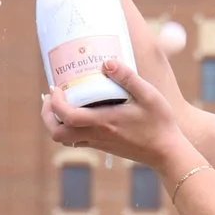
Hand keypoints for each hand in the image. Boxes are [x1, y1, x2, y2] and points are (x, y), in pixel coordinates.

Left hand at [40, 58, 195, 170]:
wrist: (166, 152)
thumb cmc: (159, 123)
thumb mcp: (148, 95)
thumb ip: (128, 78)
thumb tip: (107, 62)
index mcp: (103, 122)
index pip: (66, 116)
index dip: (54, 103)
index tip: (56, 88)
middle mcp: (96, 135)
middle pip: (57, 134)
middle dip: (47, 116)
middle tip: (51, 97)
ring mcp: (99, 143)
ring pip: (64, 140)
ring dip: (57, 123)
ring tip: (62, 103)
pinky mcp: (104, 147)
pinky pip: (77, 141)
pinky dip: (71, 128)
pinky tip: (82, 113)